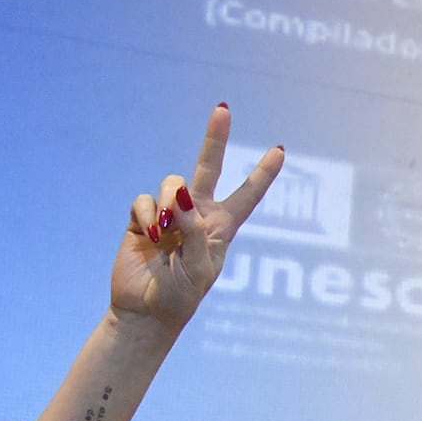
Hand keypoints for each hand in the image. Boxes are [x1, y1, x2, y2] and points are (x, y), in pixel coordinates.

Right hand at [109, 103, 284, 334]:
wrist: (145, 311)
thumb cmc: (181, 296)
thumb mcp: (200, 267)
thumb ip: (195, 230)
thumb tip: (180, 195)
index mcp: (222, 227)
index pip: (248, 196)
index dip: (263, 174)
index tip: (280, 151)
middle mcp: (197, 214)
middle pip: (209, 168)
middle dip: (215, 138)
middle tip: (222, 109)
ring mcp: (169, 214)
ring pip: (172, 184)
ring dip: (169, 204)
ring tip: (165, 233)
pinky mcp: (141, 218)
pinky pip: (144, 200)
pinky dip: (146, 215)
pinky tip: (149, 234)